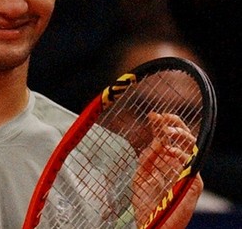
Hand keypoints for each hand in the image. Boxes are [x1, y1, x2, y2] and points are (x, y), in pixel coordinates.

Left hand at [132, 112, 200, 227]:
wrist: (151, 224)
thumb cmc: (146, 203)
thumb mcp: (140, 176)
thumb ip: (147, 159)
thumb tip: (155, 141)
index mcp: (166, 162)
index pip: (168, 138)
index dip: (162, 126)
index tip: (153, 116)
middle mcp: (178, 164)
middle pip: (182, 138)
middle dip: (174, 124)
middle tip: (162, 117)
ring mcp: (186, 172)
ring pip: (191, 146)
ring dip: (180, 134)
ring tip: (166, 130)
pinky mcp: (193, 183)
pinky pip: (191, 164)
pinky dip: (181, 154)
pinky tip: (169, 150)